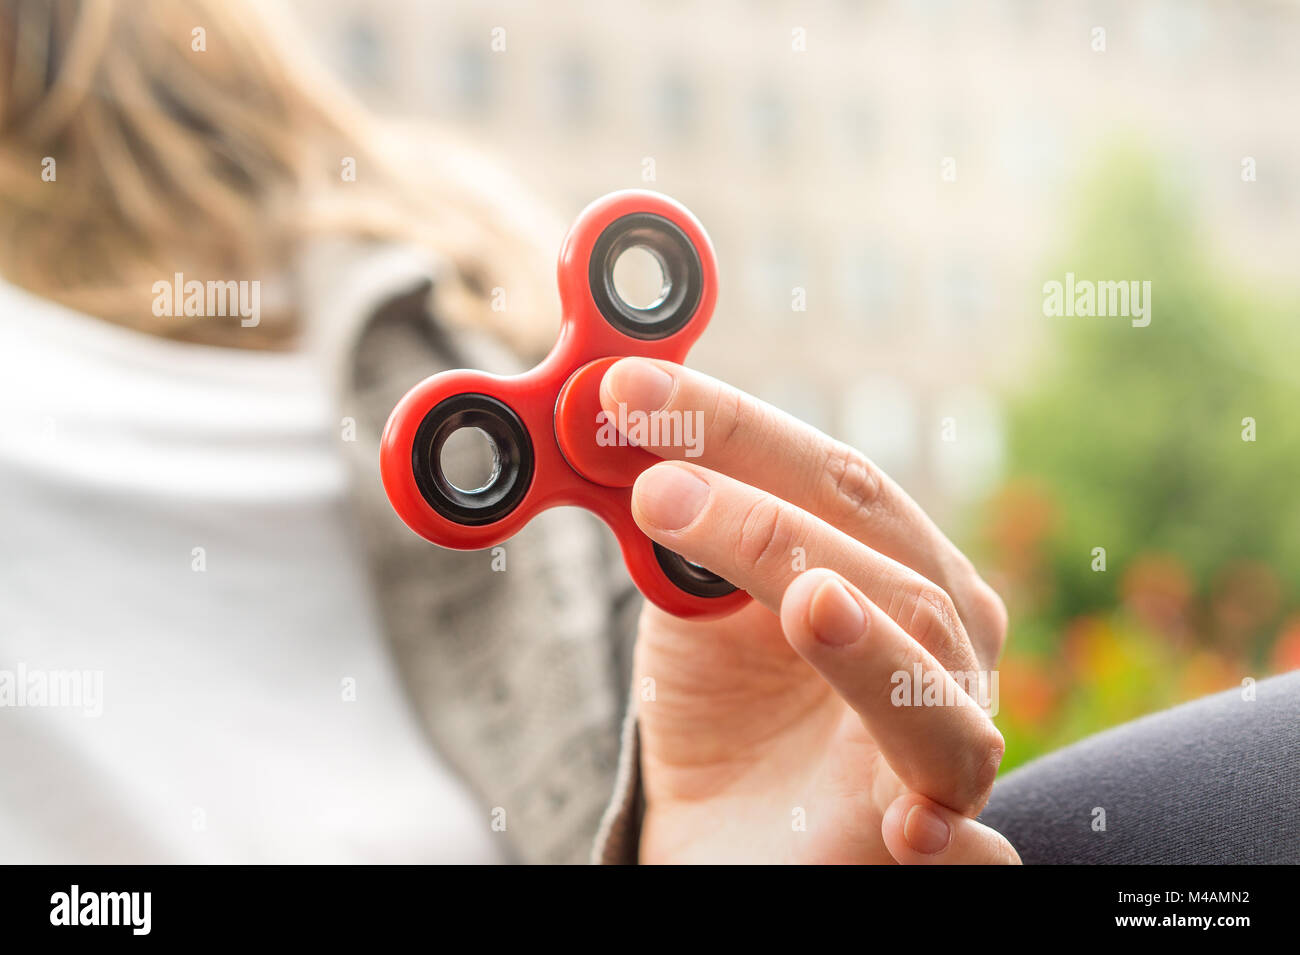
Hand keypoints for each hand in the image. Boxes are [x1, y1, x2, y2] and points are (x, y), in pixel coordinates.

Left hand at [600, 357, 1020, 863]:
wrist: (734, 836)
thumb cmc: (726, 708)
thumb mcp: (692, 601)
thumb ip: (676, 519)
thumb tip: (613, 408)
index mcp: (898, 566)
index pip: (836, 479)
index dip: (734, 429)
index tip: (629, 394)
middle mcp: (946, 642)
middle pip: (883, 562)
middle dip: (770, 523)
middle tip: (660, 490)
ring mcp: (951, 744)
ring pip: (929, 683)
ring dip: (866, 643)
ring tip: (810, 604)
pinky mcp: (939, 845)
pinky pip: (970, 850)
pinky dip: (950, 840)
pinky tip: (910, 830)